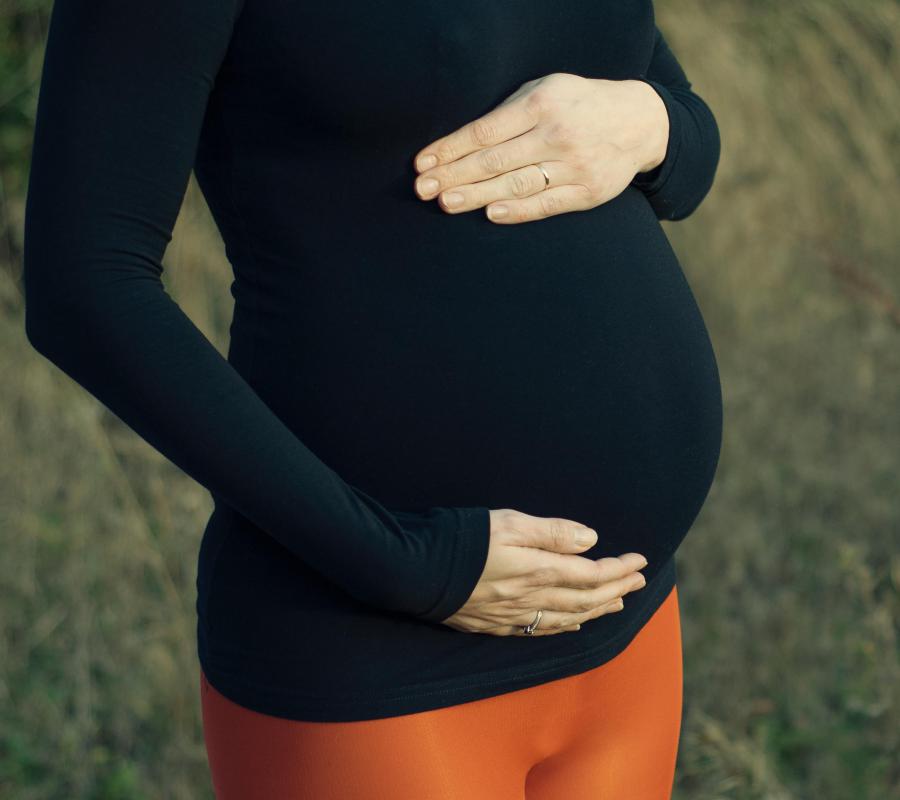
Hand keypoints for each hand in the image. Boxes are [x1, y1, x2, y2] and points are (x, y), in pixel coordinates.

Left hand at [412, 71, 668, 224]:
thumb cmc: (578, 105)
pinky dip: (517, 210)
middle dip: (454, 175)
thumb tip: (461, 143)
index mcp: (541, 104)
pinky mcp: (587, 192)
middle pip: (495, 160)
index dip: (450, 148)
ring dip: (477, 195)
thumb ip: (509, 113)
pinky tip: (490, 213)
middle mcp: (557, 134)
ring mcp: (574, 165)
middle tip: (423, 190)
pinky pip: (546, 204)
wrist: (640, 121)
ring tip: (446, 202)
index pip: (485, 130)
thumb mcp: (546, 91)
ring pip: (516, 184)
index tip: (422, 163)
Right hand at [439, 508, 648, 635]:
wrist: (415, 571)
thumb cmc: (461, 539)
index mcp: (539, 571)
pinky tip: (574, 624)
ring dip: (598, 611)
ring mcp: (514, 616)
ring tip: (619, 604)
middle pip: (587, 599)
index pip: (593, 574)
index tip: (641, 560)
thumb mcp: (509, 522)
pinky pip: (542, 631)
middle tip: (640, 581)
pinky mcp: (496, 623)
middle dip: (618, 589)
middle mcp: (532, 599)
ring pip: (569, 618)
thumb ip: (552, 532)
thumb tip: (591, 540)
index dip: (620, 568)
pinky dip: (566, 627)